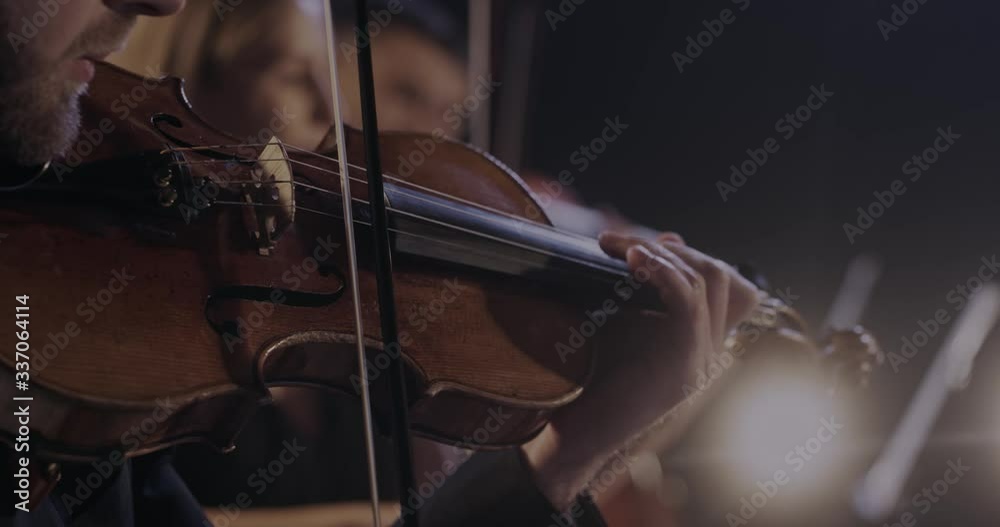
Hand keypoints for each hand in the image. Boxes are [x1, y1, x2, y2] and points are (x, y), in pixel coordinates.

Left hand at [522, 231, 762, 508]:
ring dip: (659, 253)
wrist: (580, 433)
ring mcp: (703, 357)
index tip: (640, 246)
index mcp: (699, 342)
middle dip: (670, 248)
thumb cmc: (592, 380)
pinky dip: (662, 270)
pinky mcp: (685, 360)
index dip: (684, 254)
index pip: (716, 282)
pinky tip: (633, 259)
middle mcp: (710, 350)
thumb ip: (640, 291)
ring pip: (706, 280)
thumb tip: (656, 243)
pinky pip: (689, 299)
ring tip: (618, 246)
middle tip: (619, 242)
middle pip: (716, 275)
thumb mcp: (621, 324)